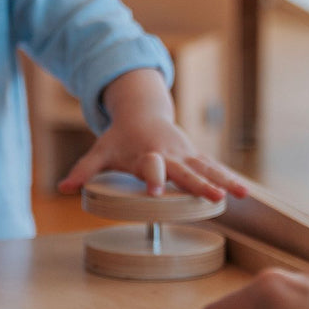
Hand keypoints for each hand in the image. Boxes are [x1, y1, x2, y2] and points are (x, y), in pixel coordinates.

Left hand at [56, 70, 246, 200]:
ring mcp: (185, 153)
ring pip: (206, 168)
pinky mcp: (195, 155)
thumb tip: (63, 188)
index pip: (149, 166)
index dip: (153, 178)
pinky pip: (214, 167)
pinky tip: (245, 192)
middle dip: (198, 184)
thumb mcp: (101, 151)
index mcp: (145, 153)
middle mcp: (169, 153)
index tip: (155, 192)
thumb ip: (84, 170)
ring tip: (240, 195)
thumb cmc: (120, 137)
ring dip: (222, 180)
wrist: (143, 111)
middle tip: (213, 197)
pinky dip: (229, 177)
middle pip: (184, 170)